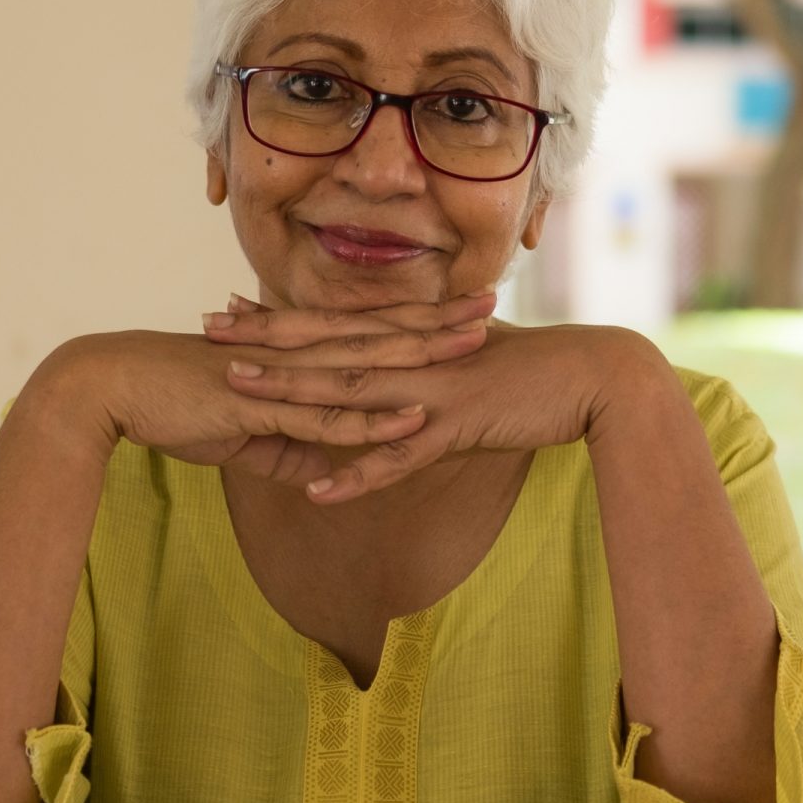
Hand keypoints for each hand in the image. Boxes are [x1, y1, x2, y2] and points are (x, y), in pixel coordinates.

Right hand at [48, 321, 479, 489]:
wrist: (114, 389)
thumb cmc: (173, 403)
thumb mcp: (242, 430)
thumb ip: (287, 448)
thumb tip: (322, 471)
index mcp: (292, 349)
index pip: (368, 326)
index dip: (417, 316)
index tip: (462, 305)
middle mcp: (294, 352)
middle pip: (380, 332)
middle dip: (439, 321)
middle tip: (495, 305)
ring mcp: (281, 376)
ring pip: (364, 367)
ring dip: (421, 359)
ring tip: (473, 351)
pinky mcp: (261, 406)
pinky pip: (326, 418)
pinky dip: (372, 422)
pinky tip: (412, 422)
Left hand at [206, 311, 650, 502]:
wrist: (594, 376)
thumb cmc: (535, 370)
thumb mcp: (467, 361)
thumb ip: (424, 364)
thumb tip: (393, 372)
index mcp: (413, 339)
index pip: (333, 325)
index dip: (280, 319)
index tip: (229, 310)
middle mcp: (413, 356)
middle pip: (326, 348)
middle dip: (265, 342)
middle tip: (208, 333)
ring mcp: (432, 389)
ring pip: (350, 392)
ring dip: (294, 394)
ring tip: (241, 395)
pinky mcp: (456, 426)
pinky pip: (398, 456)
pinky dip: (358, 474)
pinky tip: (318, 492)